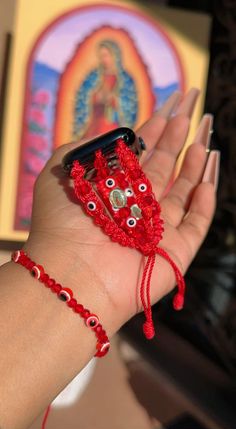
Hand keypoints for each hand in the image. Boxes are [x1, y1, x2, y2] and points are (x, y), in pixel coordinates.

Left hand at [25, 88, 219, 334]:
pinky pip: (199, 217)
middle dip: (178, 134)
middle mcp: (137, 206)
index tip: (172, 101)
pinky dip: (206, 193)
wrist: (74, 274)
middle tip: (192, 104)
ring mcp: (159, 227)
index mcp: (114, 188)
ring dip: (194, 159)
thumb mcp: (62, 172)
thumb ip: (85, 147)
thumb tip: (111, 132)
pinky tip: (209, 165)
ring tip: (202, 130)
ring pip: (184, 187)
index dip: (156, 126)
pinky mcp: (178, 249)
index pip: (140, 152)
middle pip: (165, 164)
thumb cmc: (63, 223)